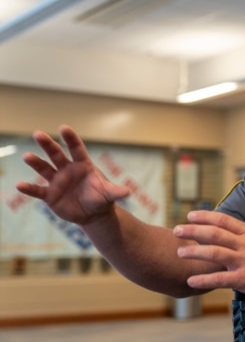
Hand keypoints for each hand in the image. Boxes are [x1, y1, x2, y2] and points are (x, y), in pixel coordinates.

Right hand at [15, 125, 130, 224]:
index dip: (70, 139)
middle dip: (48, 144)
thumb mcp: (109, 195)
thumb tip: (128, 192)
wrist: (93, 213)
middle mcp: (67, 169)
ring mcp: (57, 181)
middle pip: (56, 154)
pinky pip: (37, 190)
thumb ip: (115, 192)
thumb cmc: (101, 198)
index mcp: (83, 165)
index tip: (64, 127)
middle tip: (38, 134)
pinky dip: (29, 188)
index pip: (76, 149)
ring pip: (44, 169)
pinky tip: (20, 185)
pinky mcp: (50, 195)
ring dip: (36, 162)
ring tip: (27, 156)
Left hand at [174, 211, 244, 300]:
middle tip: (177, 230)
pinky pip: (220, 278)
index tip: (191, 215)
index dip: (205, 216)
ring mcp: (244, 261)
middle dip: (193, 230)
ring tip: (180, 252)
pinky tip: (191, 280)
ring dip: (194, 251)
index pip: (224, 220)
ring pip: (214, 252)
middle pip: (214, 233)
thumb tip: (235, 238)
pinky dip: (204, 279)